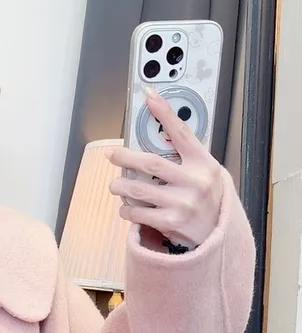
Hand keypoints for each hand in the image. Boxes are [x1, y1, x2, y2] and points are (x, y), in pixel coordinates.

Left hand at [108, 89, 223, 247]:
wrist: (218, 236)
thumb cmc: (209, 202)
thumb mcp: (206, 174)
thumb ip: (187, 158)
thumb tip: (159, 137)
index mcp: (204, 164)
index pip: (182, 133)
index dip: (164, 113)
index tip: (149, 97)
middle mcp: (195, 182)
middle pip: (151, 163)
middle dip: (126, 158)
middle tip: (112, 155)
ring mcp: (182, 203)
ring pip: (140, 189)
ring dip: (121, 187)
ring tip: (114, 186)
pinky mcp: (171, 222)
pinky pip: (139, 213)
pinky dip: (127, 211)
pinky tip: (125, 209)